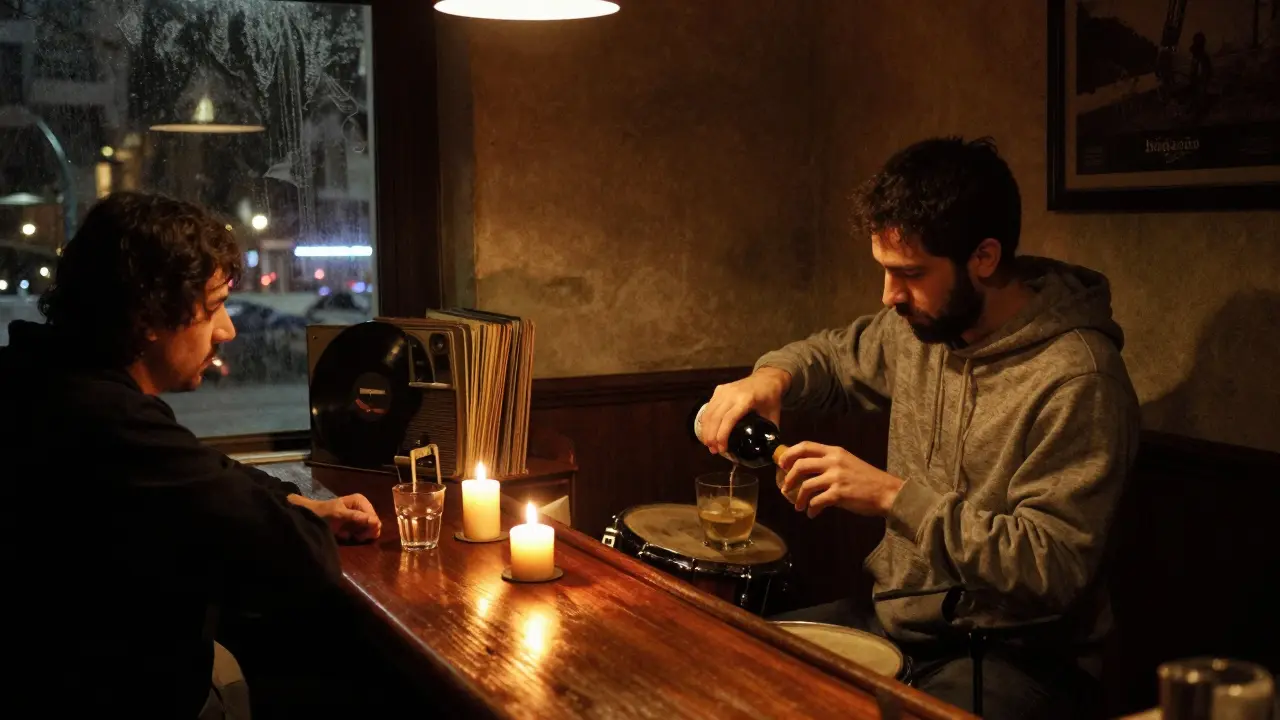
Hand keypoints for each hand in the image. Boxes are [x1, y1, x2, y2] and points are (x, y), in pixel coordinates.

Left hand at [291, 494, 381, 541]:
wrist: (313, 515)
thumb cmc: (325, 513)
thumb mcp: (340, 515)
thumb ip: (357, 517)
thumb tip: (375, 522)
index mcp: (361, 501)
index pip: (374, 518)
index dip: (370, 528)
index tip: (359, 536)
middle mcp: (363, 506)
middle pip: (374, 523)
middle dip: (365, 532)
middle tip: (355, 536)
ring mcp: (360, 514)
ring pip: (370, 529)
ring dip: (360, 534)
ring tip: (350, 535)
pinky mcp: (357, 522)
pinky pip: (363, 531)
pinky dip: (356, 535)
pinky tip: (348, 534)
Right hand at [698, 368, 789, 455]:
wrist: (767, 378)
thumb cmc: (771, 398)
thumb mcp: (773, 416)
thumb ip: (770, 434)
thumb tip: (766, 452)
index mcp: (746, 400)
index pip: (729, 419)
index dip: (723, 435)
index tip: (722, 449)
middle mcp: (732, 393)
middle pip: (716, 417)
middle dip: (712, 436)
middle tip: (713, 450)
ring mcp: (724, 390)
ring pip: (709, 412)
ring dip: (706, 430)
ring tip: (709, 444)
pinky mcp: (719, 389)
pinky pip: (709, 407)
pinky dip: (706, 420)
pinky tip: (707, 431)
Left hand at [778, 442, 903, 517]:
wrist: (887, 492)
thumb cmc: (867, 480)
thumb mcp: (848, 463)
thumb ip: (829, 464)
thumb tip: (806, 473)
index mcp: (835, 451)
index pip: (805, 446)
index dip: (789, 454)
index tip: (781, 464)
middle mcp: (834, 461)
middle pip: (801, 465)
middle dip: (789, 478)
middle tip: (785, 488)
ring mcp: (836, 477)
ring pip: (806, 485)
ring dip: (798, 498)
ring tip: (798, 506)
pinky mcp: (839, 493)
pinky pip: (817, 502)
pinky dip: (811, 509)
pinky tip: (812, 514)